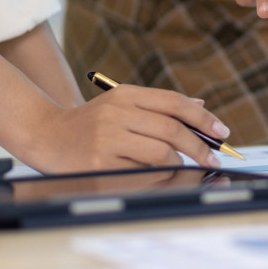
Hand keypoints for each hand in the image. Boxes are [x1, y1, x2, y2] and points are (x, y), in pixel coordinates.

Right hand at [25, 86, 231, 173]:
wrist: (45, 135)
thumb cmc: (92, 122)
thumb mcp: (123, 104)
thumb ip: (160, 105)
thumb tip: (201, 105)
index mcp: (127, 94)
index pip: (175, 103)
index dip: (203, 118)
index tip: (222, 133)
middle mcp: (117, 113)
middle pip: (172, 129)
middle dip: (199, 146)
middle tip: (213, 159)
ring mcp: (107, 138)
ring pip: (161, 152)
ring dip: (179, 162)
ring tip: (184, 166)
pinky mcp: (100, 163)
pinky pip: (142, 172)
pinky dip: (159, 175)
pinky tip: (161, 174)